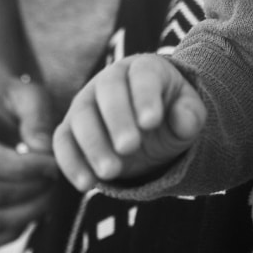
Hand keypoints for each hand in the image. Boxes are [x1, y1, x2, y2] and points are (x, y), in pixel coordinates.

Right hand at [0, 69, 59, 249]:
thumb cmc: (12, 100)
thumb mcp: (30, 94)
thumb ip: (38, 118)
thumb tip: (42, 151)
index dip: (26, 170)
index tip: (55, 164)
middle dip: (33, 193)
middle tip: (58, 180)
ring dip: (27, 215)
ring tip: (49, 195)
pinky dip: (12, 232)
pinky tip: (31, 208)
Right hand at [53, 54, 205, 191]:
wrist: (149, 132)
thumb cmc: (170, 117)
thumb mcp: (188, 116)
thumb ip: (190, 116)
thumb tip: (183, 120)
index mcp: (143, 68)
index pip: (142, 75)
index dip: (145, 97)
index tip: (151, 123)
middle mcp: (108, 80)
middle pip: (107, 92)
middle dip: (117, 119)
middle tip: (129, 148)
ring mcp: (85, 103)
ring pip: (81, 117)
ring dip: (93, 145)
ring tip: (110, 173)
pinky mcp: (70, 128)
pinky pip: (63, 142)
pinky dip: (71, 163)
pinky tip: (86, 184)